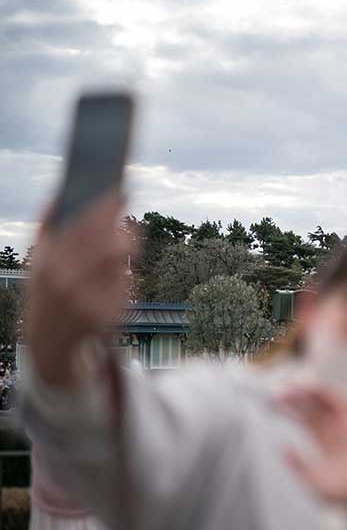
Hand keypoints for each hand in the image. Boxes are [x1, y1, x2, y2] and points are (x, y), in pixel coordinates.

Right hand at [24, 194, 131, 386]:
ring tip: (120, 240)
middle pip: (111, 243)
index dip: (106, 207)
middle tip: (126, 208)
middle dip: (122, 224)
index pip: (84, 227)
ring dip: (125, 246)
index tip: (119, 189)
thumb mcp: (37, 261)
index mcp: (50, 265)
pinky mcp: (111, 314)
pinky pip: (126, 280)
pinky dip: (123, 271)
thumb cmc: (45, 291)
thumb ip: (48, 226)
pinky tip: (114, 271)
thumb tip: (62, 191)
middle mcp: (71, 284)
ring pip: (122, 260)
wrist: (50, 340)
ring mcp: (93, 301)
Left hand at [278, 385, 346, 512]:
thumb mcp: (312, 482)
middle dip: (296, 396)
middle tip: (279, 391)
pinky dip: (335, 396)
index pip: (302, 416)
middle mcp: (331, 428)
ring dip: (313, 391)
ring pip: (327, 401)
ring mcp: (344, 425)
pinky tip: (321, 391)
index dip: (288, 408)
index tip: (272, 402)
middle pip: (312, 405)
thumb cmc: (338, 492)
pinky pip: (346, 406)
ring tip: (298, 387)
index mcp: (320, 438)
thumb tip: (282, 448)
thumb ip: (298, 466)